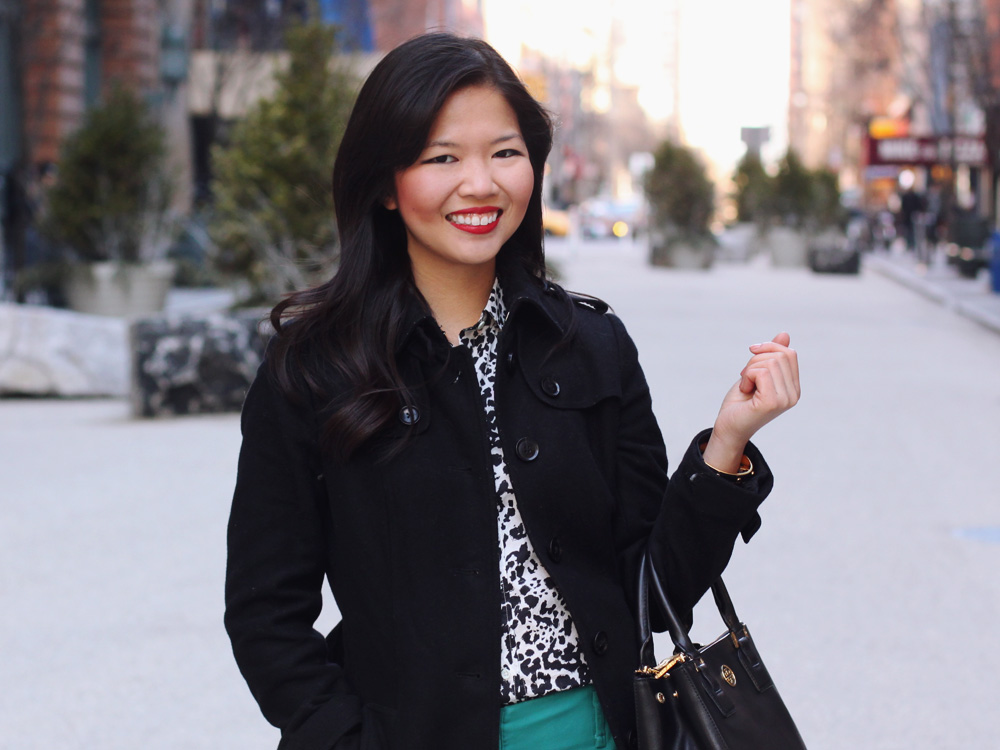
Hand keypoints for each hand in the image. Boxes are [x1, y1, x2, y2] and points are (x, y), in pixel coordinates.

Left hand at [701, 332, 799, 472]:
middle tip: (746, 377)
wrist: (728, 427)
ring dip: (750, 370)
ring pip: (769, 362)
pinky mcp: (772, 402)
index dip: (768, 347)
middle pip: (780, 355)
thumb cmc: (740, 402)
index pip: (789, 353)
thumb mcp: (756, 373)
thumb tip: (785, 334)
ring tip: (746, 386)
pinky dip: (747, 377)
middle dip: (756, 359)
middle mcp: (794, 394)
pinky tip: (745, 390)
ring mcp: (785, 399)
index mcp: (793, 387)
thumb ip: (772, 356)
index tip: (751, 355)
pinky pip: (761, 372)